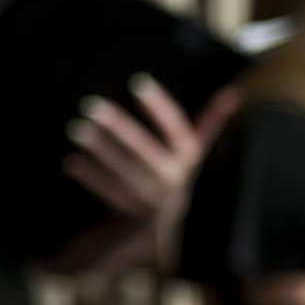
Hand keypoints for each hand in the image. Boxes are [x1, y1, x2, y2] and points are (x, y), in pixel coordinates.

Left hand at [64, 77, 236, 222]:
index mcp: (188, 156)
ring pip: (123, 171)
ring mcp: (152, 196)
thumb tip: (232, 93)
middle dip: (118, 127)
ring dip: (100, 150)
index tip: (137, 82)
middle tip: (92, 106)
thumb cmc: (175, 172)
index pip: (175, 126)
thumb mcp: (193, 150)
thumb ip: (210, 122)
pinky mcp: (130, 211)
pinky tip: (72, 161)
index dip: (159, 105)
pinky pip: (108, 192)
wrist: (165, 222)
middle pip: (144, 149)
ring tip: (77, 129)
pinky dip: (91, 177)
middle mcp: (173, 177)